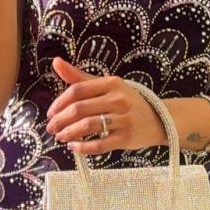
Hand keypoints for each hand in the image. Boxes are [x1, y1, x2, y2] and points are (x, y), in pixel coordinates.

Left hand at [45, 57, 166, 152]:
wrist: (159, 119)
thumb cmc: (127, 102)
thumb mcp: (107, 86)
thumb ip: (80, 77)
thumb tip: (56, 62)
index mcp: (111, 83)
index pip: (77, 90)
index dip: (59, 102)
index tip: (51, 113)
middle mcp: (118, 99)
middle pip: (80, 109)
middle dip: (60, 120)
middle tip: (51, 128)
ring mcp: (123, 119)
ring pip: (88, 126)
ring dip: (69, 133)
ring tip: (61, 137)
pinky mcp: (126, 138)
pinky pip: (100, 144)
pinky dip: (83, 148)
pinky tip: (74, 147)